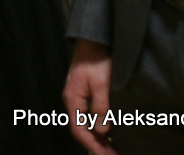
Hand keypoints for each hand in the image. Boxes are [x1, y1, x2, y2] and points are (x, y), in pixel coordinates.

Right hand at [64, 39, 113, 154]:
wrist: (93, 40)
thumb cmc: (96, 58)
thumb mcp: (101, 83)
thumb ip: (101, 107)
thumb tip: (101, 130)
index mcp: (73, 98)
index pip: (79, 129)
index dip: (91, 145)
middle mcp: (73, 100)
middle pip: (81, 129)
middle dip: (95, 145)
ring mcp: (78, 96)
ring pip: (85, 123)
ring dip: (97, 137)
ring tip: (111, 148)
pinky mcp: (85, 92)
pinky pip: (88, 115)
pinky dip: (97, 126)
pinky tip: (107, 131)